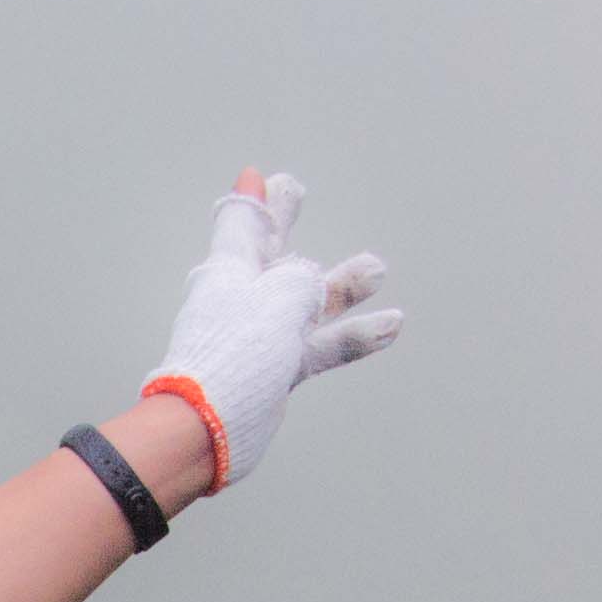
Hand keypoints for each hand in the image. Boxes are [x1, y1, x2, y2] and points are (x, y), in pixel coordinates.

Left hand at [140, 169, 399, 492]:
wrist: (210, 424)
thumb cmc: (235, 351)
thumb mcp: (279, 297)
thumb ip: (302, 281)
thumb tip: (312, 283)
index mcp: (231, 270)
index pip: (242, 224)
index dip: (252, 200)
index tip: (256, 177)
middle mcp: (243, 299)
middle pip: (271, 251)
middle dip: (283, 220)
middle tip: (293, 189)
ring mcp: (261, 335)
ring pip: (306, 300)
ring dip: (341, 285)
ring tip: (377, 268)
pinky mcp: (277, 369)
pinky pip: (322, 344)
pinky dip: (354, 335)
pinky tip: (391, 326)